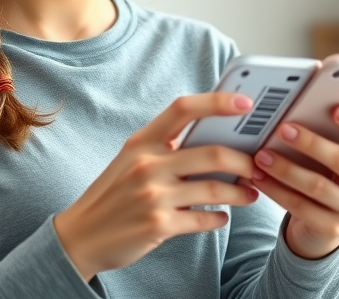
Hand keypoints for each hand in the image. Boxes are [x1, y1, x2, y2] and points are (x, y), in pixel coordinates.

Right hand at [54, 93, 259, 280]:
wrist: (81, 236)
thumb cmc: (114, 194)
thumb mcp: (132, 160)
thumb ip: (166, 148)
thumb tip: (216, 139)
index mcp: (142, 141)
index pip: (183, 108)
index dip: (218, 102)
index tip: (246, 104)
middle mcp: (147, 164)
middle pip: (213, 153)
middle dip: (244, 162)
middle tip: (258, 167)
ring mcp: (153, 195)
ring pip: (215, 190)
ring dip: (240, 193)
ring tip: (251, 194)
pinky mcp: (158, 225)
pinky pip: (204, 220)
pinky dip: (220, 219)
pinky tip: (222, 217)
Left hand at [246, 106, 338, 258]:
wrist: (327, 219)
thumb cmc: (332, 173)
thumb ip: (334, 132)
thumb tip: (307, 98)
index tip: (336, 109)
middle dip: (311, 143)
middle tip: (283, 128)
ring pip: (317, 186)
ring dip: (286, 168)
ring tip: (262, 154)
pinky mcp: (331, 228)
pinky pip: (299, 206)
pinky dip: (276, 190)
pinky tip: (259, 177)